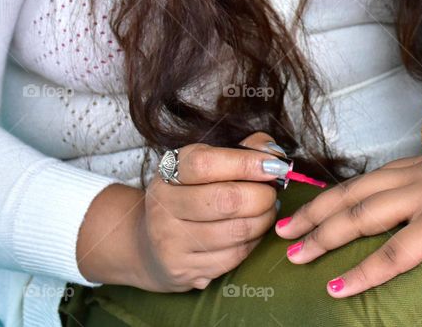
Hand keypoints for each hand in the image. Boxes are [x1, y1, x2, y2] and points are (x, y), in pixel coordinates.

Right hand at [137, 131, 287, 291]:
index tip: (273, 165)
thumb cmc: (189, 196)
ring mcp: (170, 242)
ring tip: (266, 212)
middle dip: (262, 196)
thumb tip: (273, 153)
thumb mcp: (206, 165)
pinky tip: (252, 233)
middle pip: (226, 200)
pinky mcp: (183, 270)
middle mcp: (164, 206)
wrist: (147, 245)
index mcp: (169, 172)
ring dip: (263, 220)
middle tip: (272, 193)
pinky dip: (253, 243)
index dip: (246, 163)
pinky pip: (234, 257)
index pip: (206, 164)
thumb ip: (242, 151)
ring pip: (236, 231)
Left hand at [275, 155, 421, 296]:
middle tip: (280, 233)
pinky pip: (393, 252)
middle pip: (352, 196)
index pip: (361, 183)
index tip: (298, 213)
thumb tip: (396, 228)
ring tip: (296, 258)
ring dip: (324, 238)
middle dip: (311, 215)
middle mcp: (418, 176)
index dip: (327, 198)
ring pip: (362, 217)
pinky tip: (340, 287)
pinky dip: (363, 272)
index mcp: (419, 170)